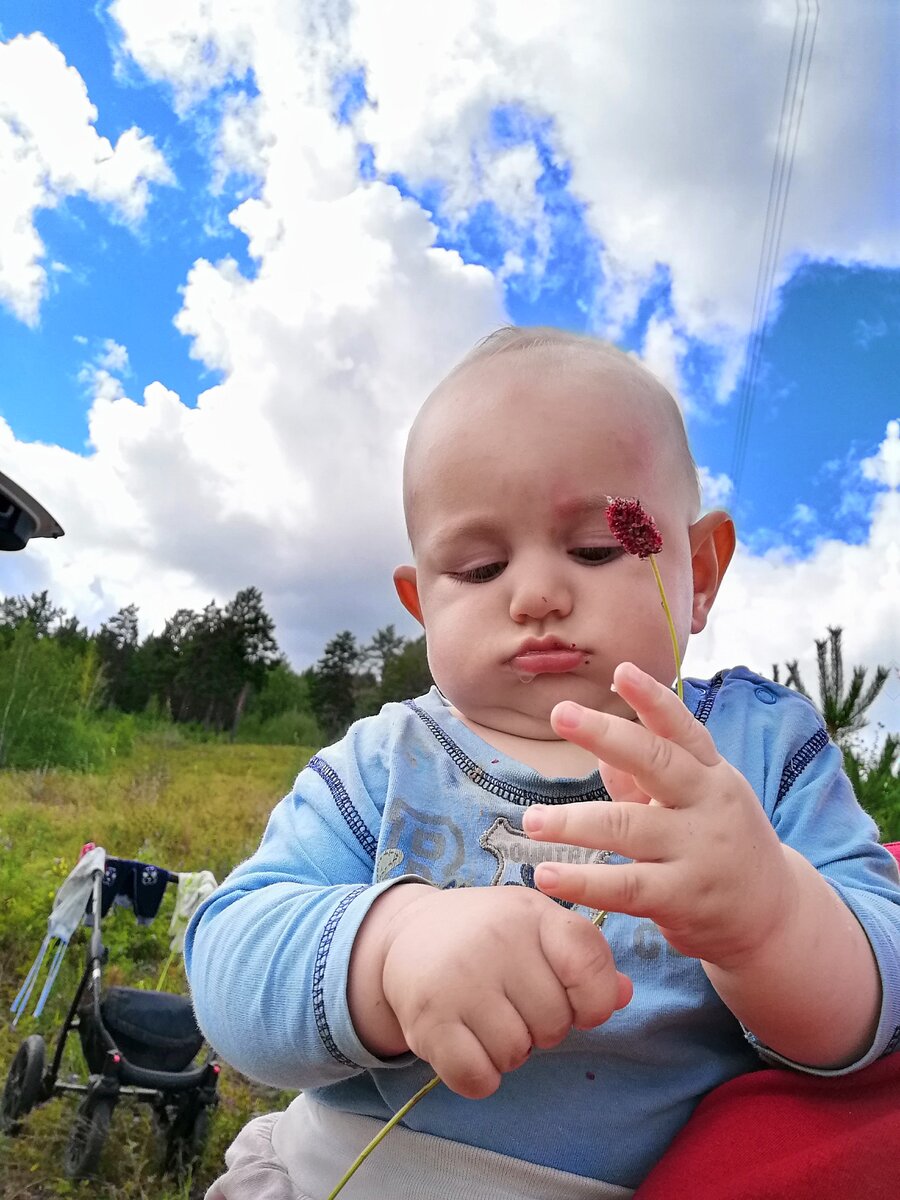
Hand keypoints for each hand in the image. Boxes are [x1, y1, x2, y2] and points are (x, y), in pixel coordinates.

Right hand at [378, 885, 631, 1098]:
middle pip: (555, 1021)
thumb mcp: (537, 928)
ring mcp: (460, 979)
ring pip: (516, 1053)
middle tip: (514, 1005)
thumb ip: (585, 960)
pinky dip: (478, 1076)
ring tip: (487, 1019)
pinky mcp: (428, 1018)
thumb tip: (623, 996)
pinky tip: (467, 1044)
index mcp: (532, 913)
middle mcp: (497, 939)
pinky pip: (477, 1077)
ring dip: (507, 1051)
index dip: (593, 999)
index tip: (573, 1001)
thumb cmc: (487, 935)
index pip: (588, 962)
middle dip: (542, 1028)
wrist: (406, 932)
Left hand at [522, 661, 794, 968]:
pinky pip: (625, 886)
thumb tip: (597, 739)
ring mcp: (696, 851)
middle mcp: (706, 804)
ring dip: (572, 823)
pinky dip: (583, 880)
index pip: (682, 727)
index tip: (622, 670)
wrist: (773, 916)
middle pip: (656, 762)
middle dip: (606, 735)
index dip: (653, 698)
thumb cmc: (717, 841)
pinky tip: (546, 875)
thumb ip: (644, 774)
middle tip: (560, 713)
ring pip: (627, 828)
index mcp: (709, 772)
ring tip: (532, 820)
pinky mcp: (682, 898)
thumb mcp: (695, 798)